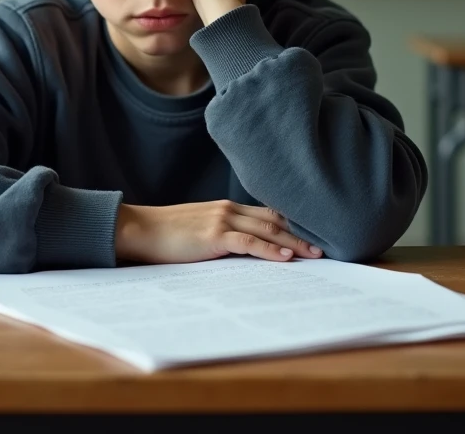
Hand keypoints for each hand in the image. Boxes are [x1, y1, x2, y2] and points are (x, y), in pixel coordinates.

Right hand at [114, 200, 321, 264]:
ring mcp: (222, 220)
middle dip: (301, 233)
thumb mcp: (198, 229)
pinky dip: (270, 249)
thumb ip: (221, 234)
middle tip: (325, 247)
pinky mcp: (214, 236)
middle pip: (274, 219)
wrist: (139, 229)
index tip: (312, 234)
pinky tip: (286, 257)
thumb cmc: (165, 233)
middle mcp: (228, 209)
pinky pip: (249, 242)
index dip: (292, 223)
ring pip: (267, 229)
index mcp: (226, 208)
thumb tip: (242, 249)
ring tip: (315, 254)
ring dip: (294, 242)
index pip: (267, 213)